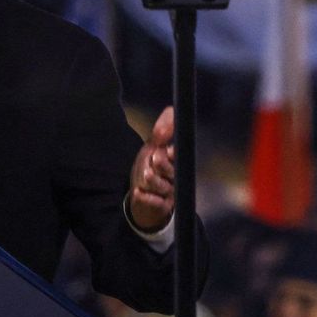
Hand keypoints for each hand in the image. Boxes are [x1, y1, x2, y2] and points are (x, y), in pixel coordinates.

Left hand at [128, 106, 174, 231]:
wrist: (143, 199)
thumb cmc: (148, 169)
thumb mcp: (152, 148)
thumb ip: (161, 132)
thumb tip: (172, 109)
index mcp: (174, 163)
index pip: (178, 157)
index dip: (173, 154)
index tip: (169, 150)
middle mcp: (174, 178)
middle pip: (172, 172)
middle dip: (162, 165)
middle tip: (155, 159)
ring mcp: (169, 193)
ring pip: (164, 187)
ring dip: (154, 180)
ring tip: (146, 175)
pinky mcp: (161, 207)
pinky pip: (156, 203)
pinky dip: (147, 198)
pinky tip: (138, 193)